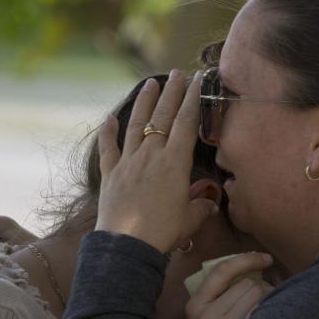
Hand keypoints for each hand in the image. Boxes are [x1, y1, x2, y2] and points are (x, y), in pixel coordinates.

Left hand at [95, 70, 217, 252]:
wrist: (127, 245)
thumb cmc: (163, 232)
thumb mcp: (190, 219)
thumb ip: (201, 206)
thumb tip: (210, 203)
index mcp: (175, 163)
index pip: (187, 123)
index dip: (194, 99)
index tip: (198, 80)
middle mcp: (151, 155)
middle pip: (163, 117)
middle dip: (173, 92)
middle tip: (178, 73)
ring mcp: (129, 162)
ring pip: (137, 124)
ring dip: (145, 102)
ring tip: (152, 82)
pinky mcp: (111, 174)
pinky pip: (109, 148)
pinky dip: (108, 132)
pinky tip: (110, 118)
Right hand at [185, 252, 274, 318]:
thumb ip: (217, 297)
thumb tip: (252, 271)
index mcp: (195, 305)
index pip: (222, 270)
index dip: (247, 260)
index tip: (266, 258)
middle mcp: (206, 315)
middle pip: (248, 284)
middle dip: (262, 288)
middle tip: (265, 302)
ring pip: (259, 297)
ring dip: (269, 301)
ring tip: (265, 316)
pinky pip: (264, 315)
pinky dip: (271, 315)